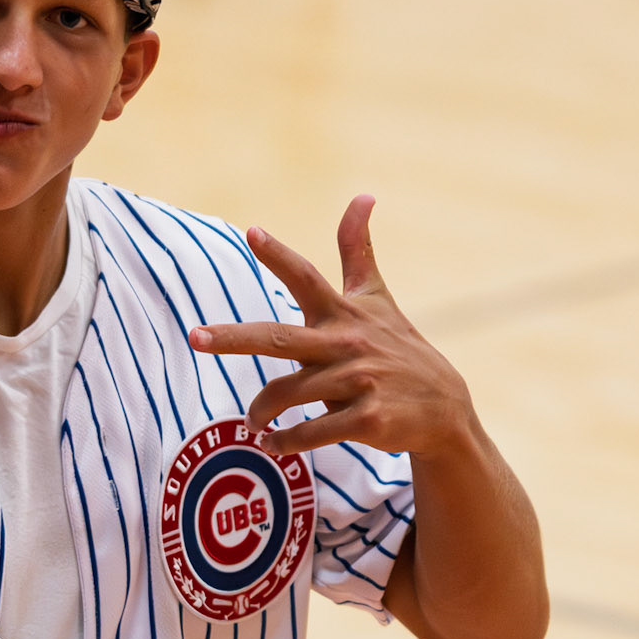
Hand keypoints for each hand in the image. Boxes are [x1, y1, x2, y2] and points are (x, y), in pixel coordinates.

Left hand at [188, 195, 474, 460]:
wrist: (444, 408)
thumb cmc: (398, 347)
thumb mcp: (377, 298)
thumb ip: (358, 252)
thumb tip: (362, 194)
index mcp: (344, 314)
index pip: (307, 278)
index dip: (279, 255)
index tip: (251, 231)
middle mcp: (348, 343)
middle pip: (279, 338)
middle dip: (233, 338)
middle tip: (195, 337)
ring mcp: (359, 381)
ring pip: (288, 394)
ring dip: (261, 411)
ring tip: (253, 421)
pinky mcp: (367, 419)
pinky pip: (312, 432)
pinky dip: (285, 441)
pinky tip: (272, 444)